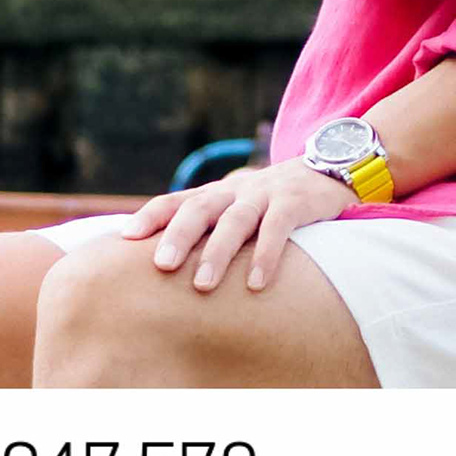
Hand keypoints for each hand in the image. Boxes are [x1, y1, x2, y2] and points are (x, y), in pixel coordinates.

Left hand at [114, 159, 359, 293]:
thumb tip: (167, 272)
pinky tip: (256, 284)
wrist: (329, 170)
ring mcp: (265, 194)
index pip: (177, 199)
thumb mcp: (239, 209)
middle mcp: (235, 190)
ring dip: (217, 252)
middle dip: (179, 235)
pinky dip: (265, 254)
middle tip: (161, 265)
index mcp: (217, 193)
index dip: (152, 215)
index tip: (126, 238)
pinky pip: (277, 227)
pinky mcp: (295, 202)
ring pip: (235, 219)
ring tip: (202, 285)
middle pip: (200, 206)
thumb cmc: (273, 203)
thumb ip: (212, 230)